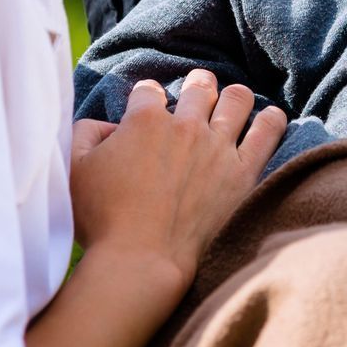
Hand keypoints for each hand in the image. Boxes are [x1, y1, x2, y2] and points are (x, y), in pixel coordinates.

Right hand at [69, 72, 286, 287]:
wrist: (141, 261)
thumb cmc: (102, 220)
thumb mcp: (74, 169)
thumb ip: (85, 133)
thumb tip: (108, 125)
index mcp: (145, 120)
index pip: (149, 91)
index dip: (146, 98)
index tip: (147, 108)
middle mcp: (186, 125)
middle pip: (200, 88)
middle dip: (198, 84)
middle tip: (199, 87)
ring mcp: (218, 148)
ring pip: (237, 101)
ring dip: (233, 97)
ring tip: (233, 99)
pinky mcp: (243, 173)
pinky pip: (267, 133)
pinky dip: (272, 120)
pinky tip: (272, 116)